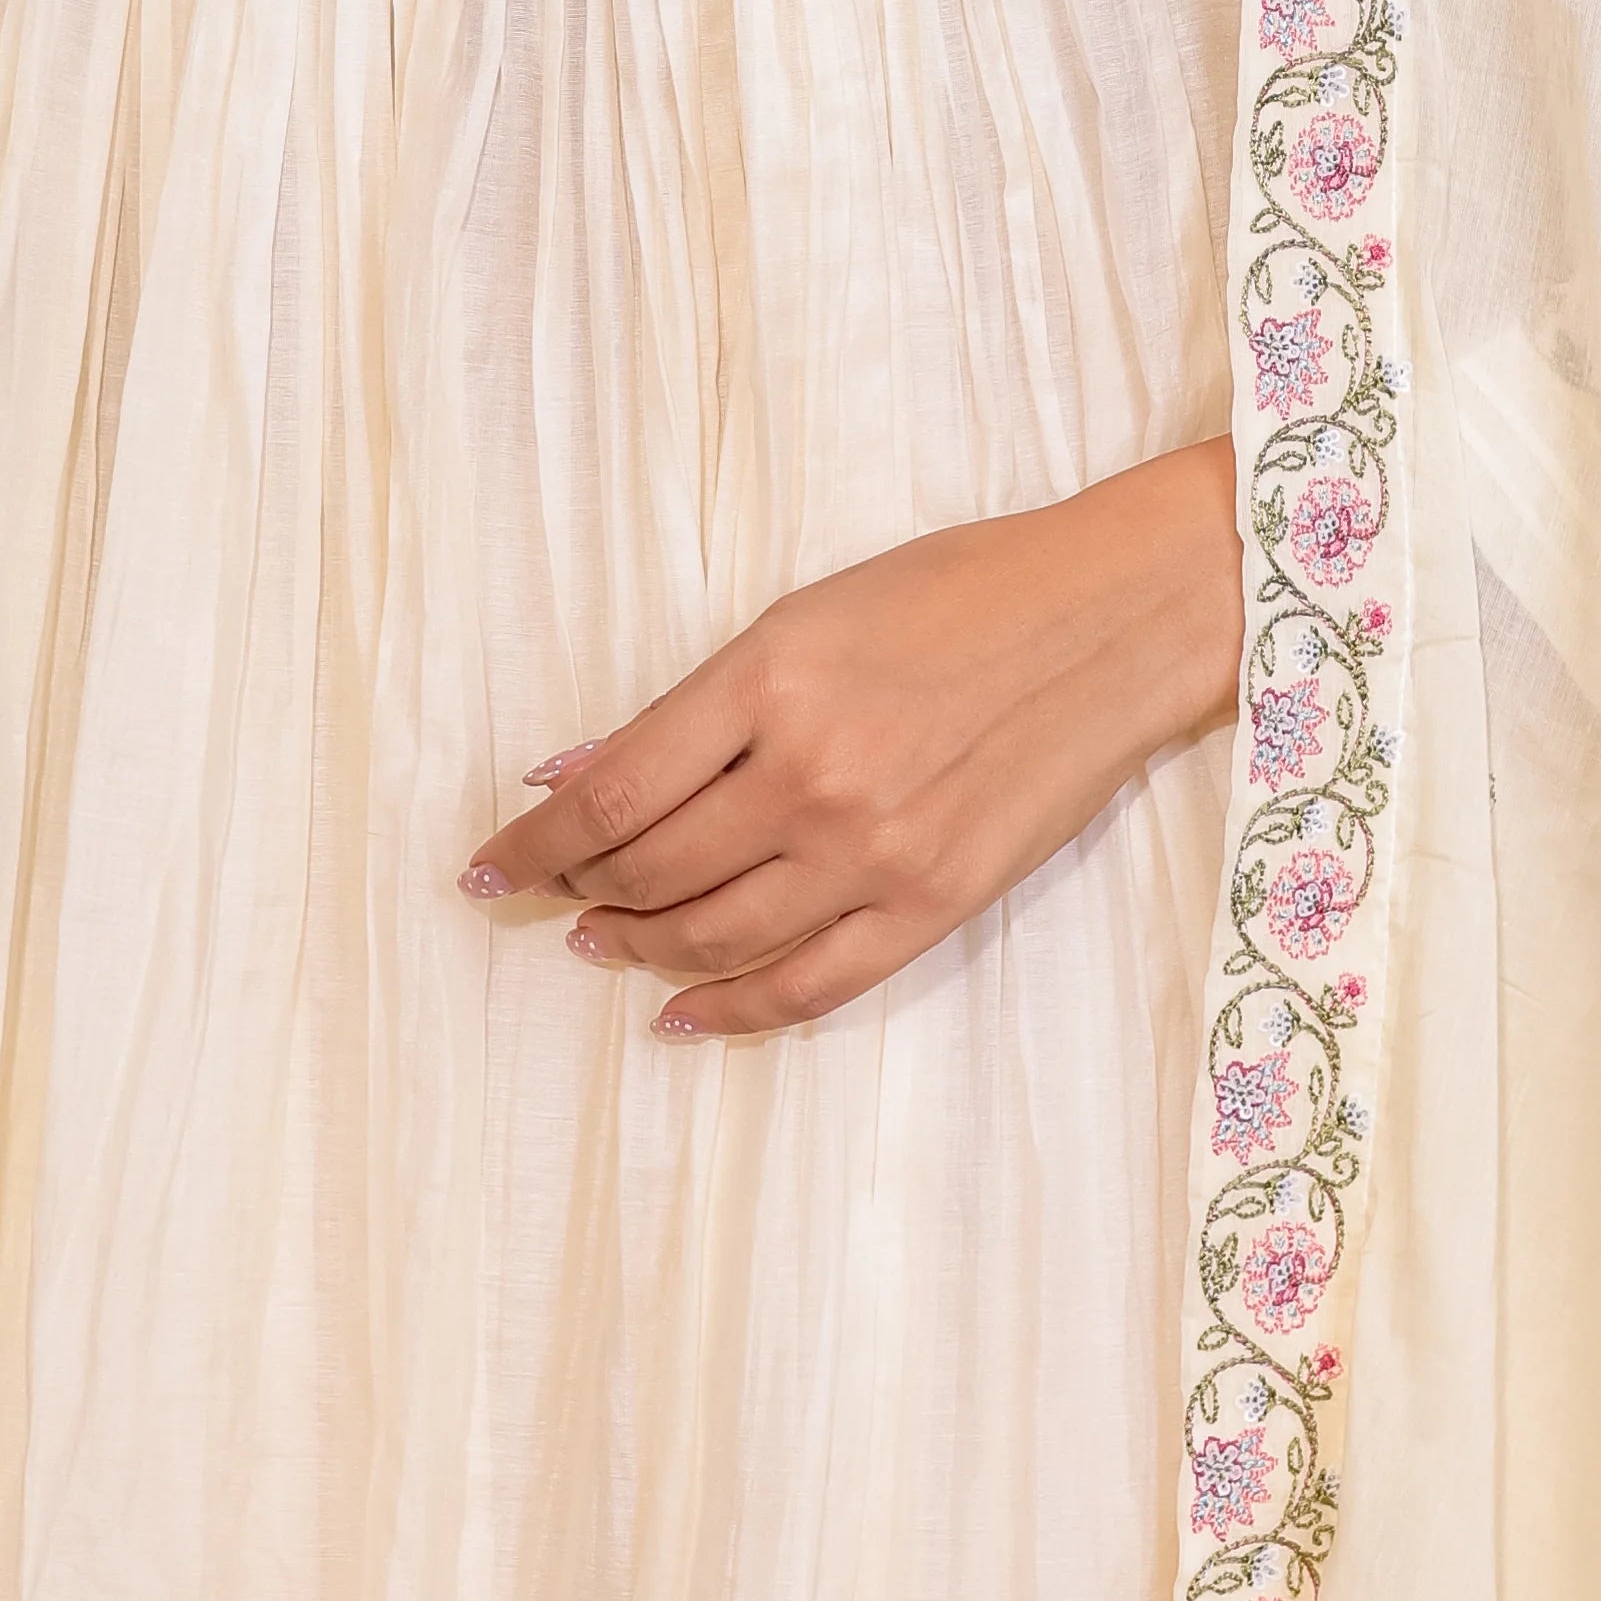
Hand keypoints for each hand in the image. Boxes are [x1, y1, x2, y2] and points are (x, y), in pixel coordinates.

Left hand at [462, 442, 1237, 1037]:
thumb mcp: (808, 612)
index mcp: (770, 679)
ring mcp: (874, 850)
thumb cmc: (961, 590)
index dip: (534, 840)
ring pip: (714, 935)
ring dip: (639, 947)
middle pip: (650, 870)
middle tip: (542, 897)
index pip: (611, 791)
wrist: (1112, 620)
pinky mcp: (932, 903)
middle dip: (578, 892)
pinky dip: (732, 1008)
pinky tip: (681, 1011)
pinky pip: (808, 985)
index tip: (488, 863)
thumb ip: (696, 706)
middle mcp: (812, 775)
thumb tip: (576, 774)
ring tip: (600, 941)